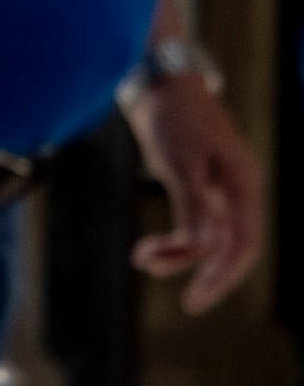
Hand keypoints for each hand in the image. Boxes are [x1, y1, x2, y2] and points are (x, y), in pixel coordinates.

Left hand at [126, 67, 264, 313]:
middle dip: (206, 273)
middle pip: (231, 247)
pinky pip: (192, 225)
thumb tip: (205, 247)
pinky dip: (173, 240)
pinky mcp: (194, 185)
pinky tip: (149, 250)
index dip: (223, 276)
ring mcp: (216, 188)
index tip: (195, 302)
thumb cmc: (172, 116)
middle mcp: (236, 190)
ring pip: (207, 238)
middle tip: (187, 303)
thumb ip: (193, 204)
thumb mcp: (180, 160)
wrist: (156, 82)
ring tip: (142, 258)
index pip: (244, 244)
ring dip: (179, 255)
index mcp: (243, 185)